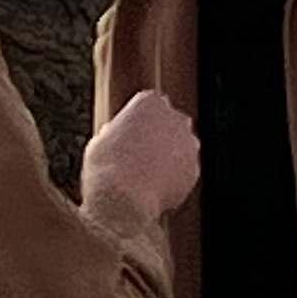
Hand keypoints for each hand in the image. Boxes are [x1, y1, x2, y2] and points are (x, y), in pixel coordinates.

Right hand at [83, 87, 199, 223]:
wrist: (123, 195)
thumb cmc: (105, 165)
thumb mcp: (102, 139)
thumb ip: (118, 133)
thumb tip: (119, 138)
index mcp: (149, 102)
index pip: (147, 107)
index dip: (135, 125)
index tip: (126, 139)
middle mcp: (175, 118)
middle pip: (168, 125)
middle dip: (157, 139)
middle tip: (137, 158)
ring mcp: (189, 144)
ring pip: (179, 150)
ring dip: (167, 160)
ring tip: (143, 178)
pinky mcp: (194, 170)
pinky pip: (182, 174)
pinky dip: (172, 181)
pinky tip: (153, 191)